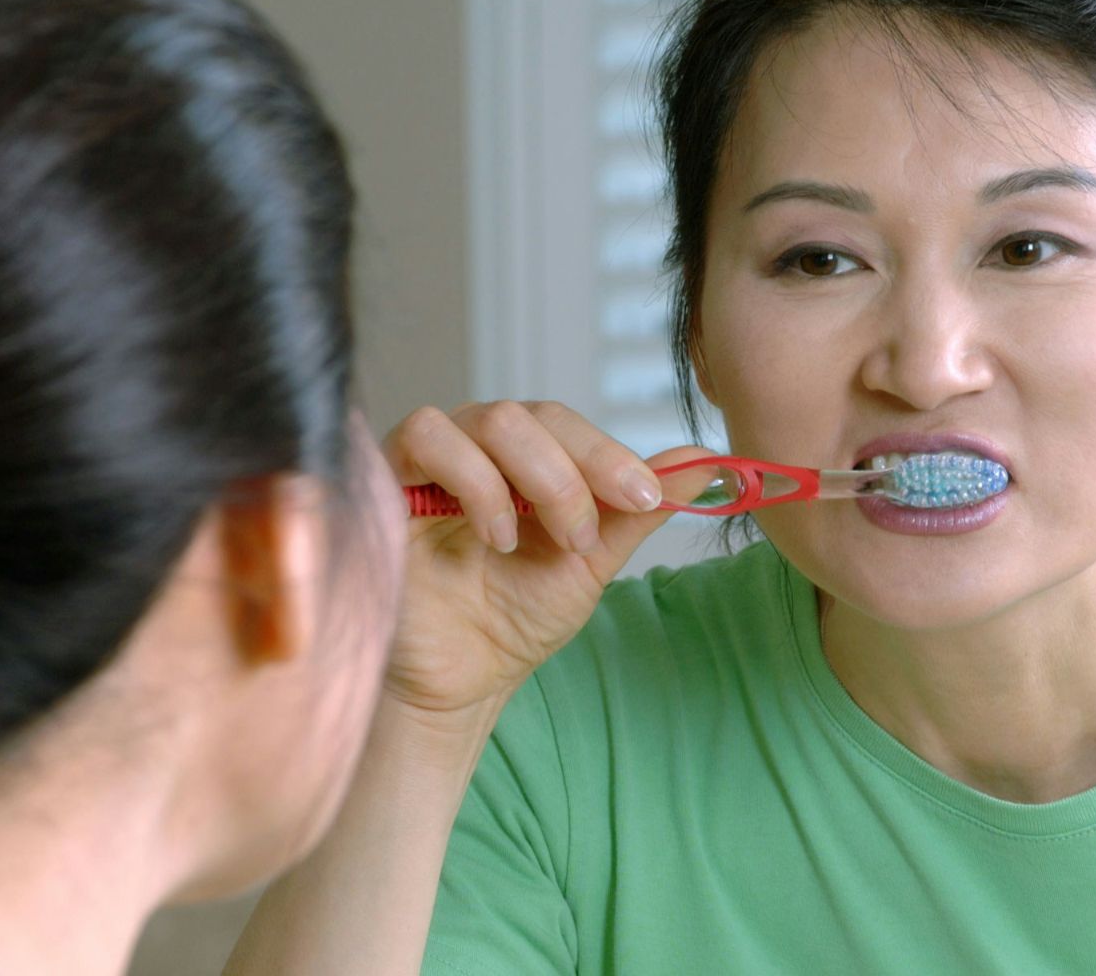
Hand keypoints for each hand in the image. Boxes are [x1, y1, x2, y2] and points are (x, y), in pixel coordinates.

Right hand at [380, 400, 710, 725]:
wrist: (460, 680)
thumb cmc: (516, 619)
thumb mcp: (591, 562)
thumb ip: (636, 510)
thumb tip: (707, 463)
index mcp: (526, 460)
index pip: (567, 424)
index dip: (609, 454)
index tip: (646, 498)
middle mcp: (478, 448)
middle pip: (531, 414)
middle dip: (574, 473)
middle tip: (584, 539)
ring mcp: (432, 460)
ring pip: (489, 418)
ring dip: (531, 478)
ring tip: (531, 543)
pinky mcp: (388, 480)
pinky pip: (426, 436)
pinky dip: (472, 480)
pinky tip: (493, 535)